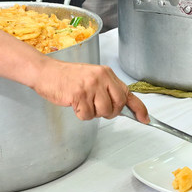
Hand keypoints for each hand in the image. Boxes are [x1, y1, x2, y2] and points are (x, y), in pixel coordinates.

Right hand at [31, 59, 149, 121]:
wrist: (46, 72)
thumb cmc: (68, 77)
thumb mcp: (92, 78)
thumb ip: (107, 89)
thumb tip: (122, 106)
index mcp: (106, 73)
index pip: (128, 92)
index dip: (139, 108)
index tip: (145, 119)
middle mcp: (101, 78)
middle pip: (118, 105)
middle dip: (110, 112)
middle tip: (97, 107)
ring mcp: (90, 86)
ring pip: (103, 112)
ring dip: (93, 113)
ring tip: (82, 102)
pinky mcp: (78, 94)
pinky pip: (87, 115)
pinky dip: (80, 114)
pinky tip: (74, 103)